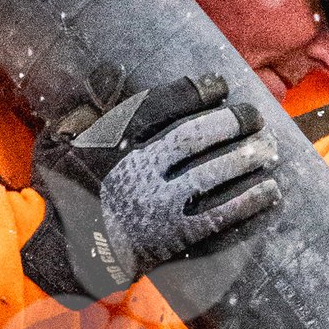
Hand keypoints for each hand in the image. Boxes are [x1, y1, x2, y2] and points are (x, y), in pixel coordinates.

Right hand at [22, 71, 281, 311]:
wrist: (65, 255)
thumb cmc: (63, 192)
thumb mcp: (59, 142)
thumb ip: (86, 109)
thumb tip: (113, 74)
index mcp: (112, 142)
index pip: (166, 105)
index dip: (199, 92)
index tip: (220, 87)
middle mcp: (137, 170)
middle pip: (197, 137)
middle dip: (232, 122)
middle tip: (255, 116)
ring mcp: (156, 206)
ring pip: (213, 174)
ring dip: (247, 158)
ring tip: (268, 148)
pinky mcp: (172, 238)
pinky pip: (219, 217)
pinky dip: (248, 203)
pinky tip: (270, 190)